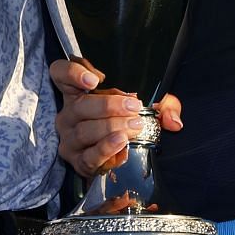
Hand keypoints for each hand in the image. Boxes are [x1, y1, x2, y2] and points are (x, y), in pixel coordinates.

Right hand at [48, 58, 182, 178]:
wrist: (118, 162)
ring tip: (135, 125)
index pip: (60, 74)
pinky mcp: (77, 162)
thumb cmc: (127, 124)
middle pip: (80, 105)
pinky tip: (121, 143)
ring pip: (84, 131)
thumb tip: (173, 120)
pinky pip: (89, 156)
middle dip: (109, 105)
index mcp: (78, 93)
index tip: (94, 79)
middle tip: (134, 106)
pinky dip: (105, 149)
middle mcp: (68, 114)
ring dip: (111, 127)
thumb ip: (164, 106)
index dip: (72, 72)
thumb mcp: (147, 108)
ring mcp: (69, 139)